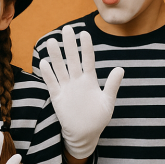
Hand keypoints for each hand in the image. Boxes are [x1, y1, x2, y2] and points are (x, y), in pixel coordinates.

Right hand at [39, 26, 123, 158]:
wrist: (84, 134)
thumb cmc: (98, 118)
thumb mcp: (108, 101)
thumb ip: (112, 85)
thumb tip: (120, 68)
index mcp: (90, 80)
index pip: (88, 59)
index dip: (86, 47)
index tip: (84, 33)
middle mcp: (77, 81)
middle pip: (72, 59)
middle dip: (70, 44)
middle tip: (67, 29)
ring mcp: (66, 88)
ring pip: (60, 68)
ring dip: (56, 56)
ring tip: (52, 41)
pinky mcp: (57, 97)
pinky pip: (52, 83)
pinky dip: (48, 74)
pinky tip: (44, 63)